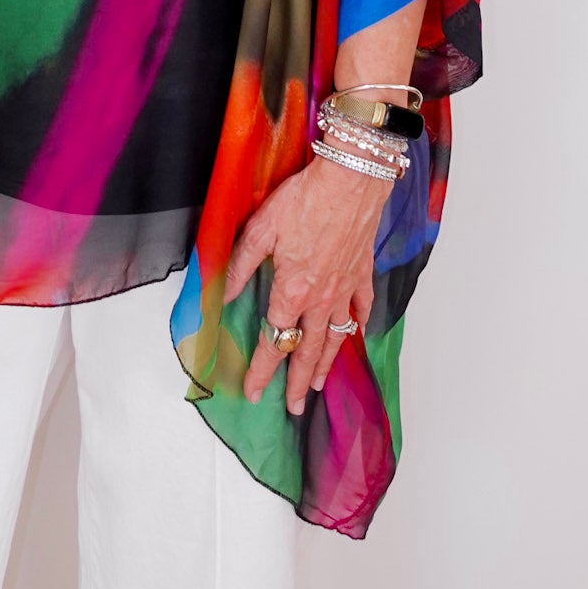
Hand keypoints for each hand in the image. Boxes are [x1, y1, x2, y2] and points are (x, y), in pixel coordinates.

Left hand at [225, 153, 391, 413]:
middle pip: (308, 351)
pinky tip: (357, 333)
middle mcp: (321, 299)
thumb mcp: (261, 228)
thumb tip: (224, 293)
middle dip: (299, 382)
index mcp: (292, 291)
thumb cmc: (305, 200)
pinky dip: (359, 324)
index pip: (273, 341)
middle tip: (295, 408)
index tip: (253, 393)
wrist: (352, 180)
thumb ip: (241, 264)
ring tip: (321, 385)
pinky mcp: (363, 273)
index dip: (261, 371)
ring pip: (336, 337)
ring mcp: (346, 289)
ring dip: (327, 364)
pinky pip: (362, 307)